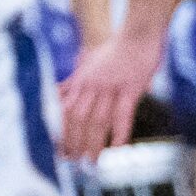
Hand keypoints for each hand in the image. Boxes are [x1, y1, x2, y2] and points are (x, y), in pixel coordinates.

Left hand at [58, 27, 161, 158]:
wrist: (138, 34)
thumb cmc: (115, 50)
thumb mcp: (88, 62)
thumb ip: (74, 79)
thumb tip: (58, 93)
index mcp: (81, 79)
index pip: (65, 109)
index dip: (62, 129)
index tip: (60, 148)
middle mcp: (92, 83)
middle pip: (78, 117)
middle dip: (74, 141)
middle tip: (73, 161)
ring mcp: (111, 86)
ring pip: (98, 119)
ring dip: (93, 142)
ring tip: (91, 161)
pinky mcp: (132, 88)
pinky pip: (123, 113)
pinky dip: (119, 131)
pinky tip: (117, 148)